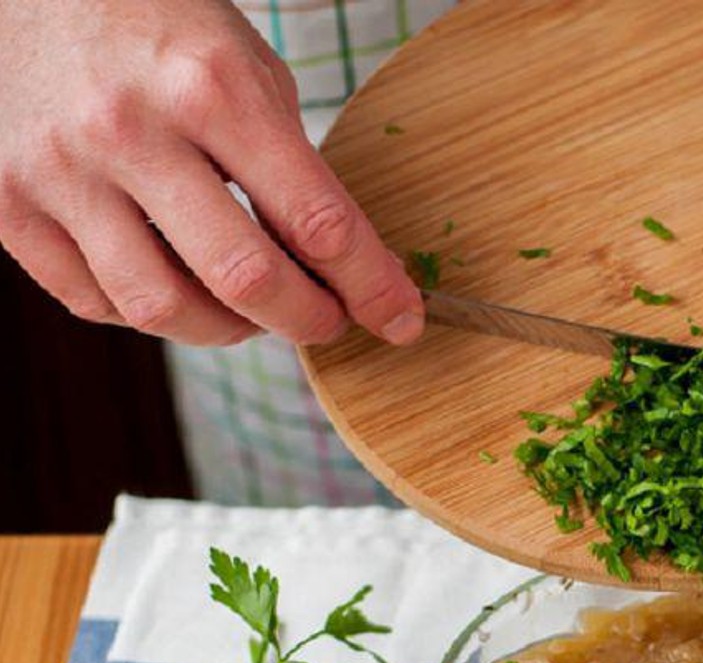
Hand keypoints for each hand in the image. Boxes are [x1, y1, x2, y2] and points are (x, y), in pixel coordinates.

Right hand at [0, 0, 423, 346]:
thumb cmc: (154, 27)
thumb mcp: (244, 65)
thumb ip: (291, 164)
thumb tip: (345, 269)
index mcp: (211, 86)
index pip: (318, 220)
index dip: (372, 287)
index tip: (400, 319)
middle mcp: (131, 129)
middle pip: (246, 278)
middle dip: (307, 319)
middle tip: (327, 321)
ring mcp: (60, 170)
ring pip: (163, 308)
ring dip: (226, 331)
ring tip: (249, 312)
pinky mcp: (7, 204)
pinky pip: (95, 301)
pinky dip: (148, 315)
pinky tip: (174, 288)